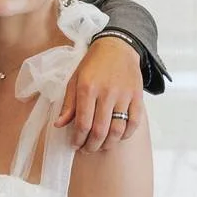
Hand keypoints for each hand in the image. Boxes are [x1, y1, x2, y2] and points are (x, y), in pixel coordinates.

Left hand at [56, 35, 144, 150]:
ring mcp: (124, 95)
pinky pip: (134, 122)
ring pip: (117, 130)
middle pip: (100, 130)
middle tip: (87, 149)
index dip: (78, 139)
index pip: (82, 123)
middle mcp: (106, 92)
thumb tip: (59, 125)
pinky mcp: (137, 96)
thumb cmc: (93, 64)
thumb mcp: (75, 80)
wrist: (118, 47)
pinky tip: (117, 137)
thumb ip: (68, 104)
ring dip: (108, 144)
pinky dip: (126, 134)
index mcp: (87, 88)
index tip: (75, 145)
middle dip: (92, 145)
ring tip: (100, 146)